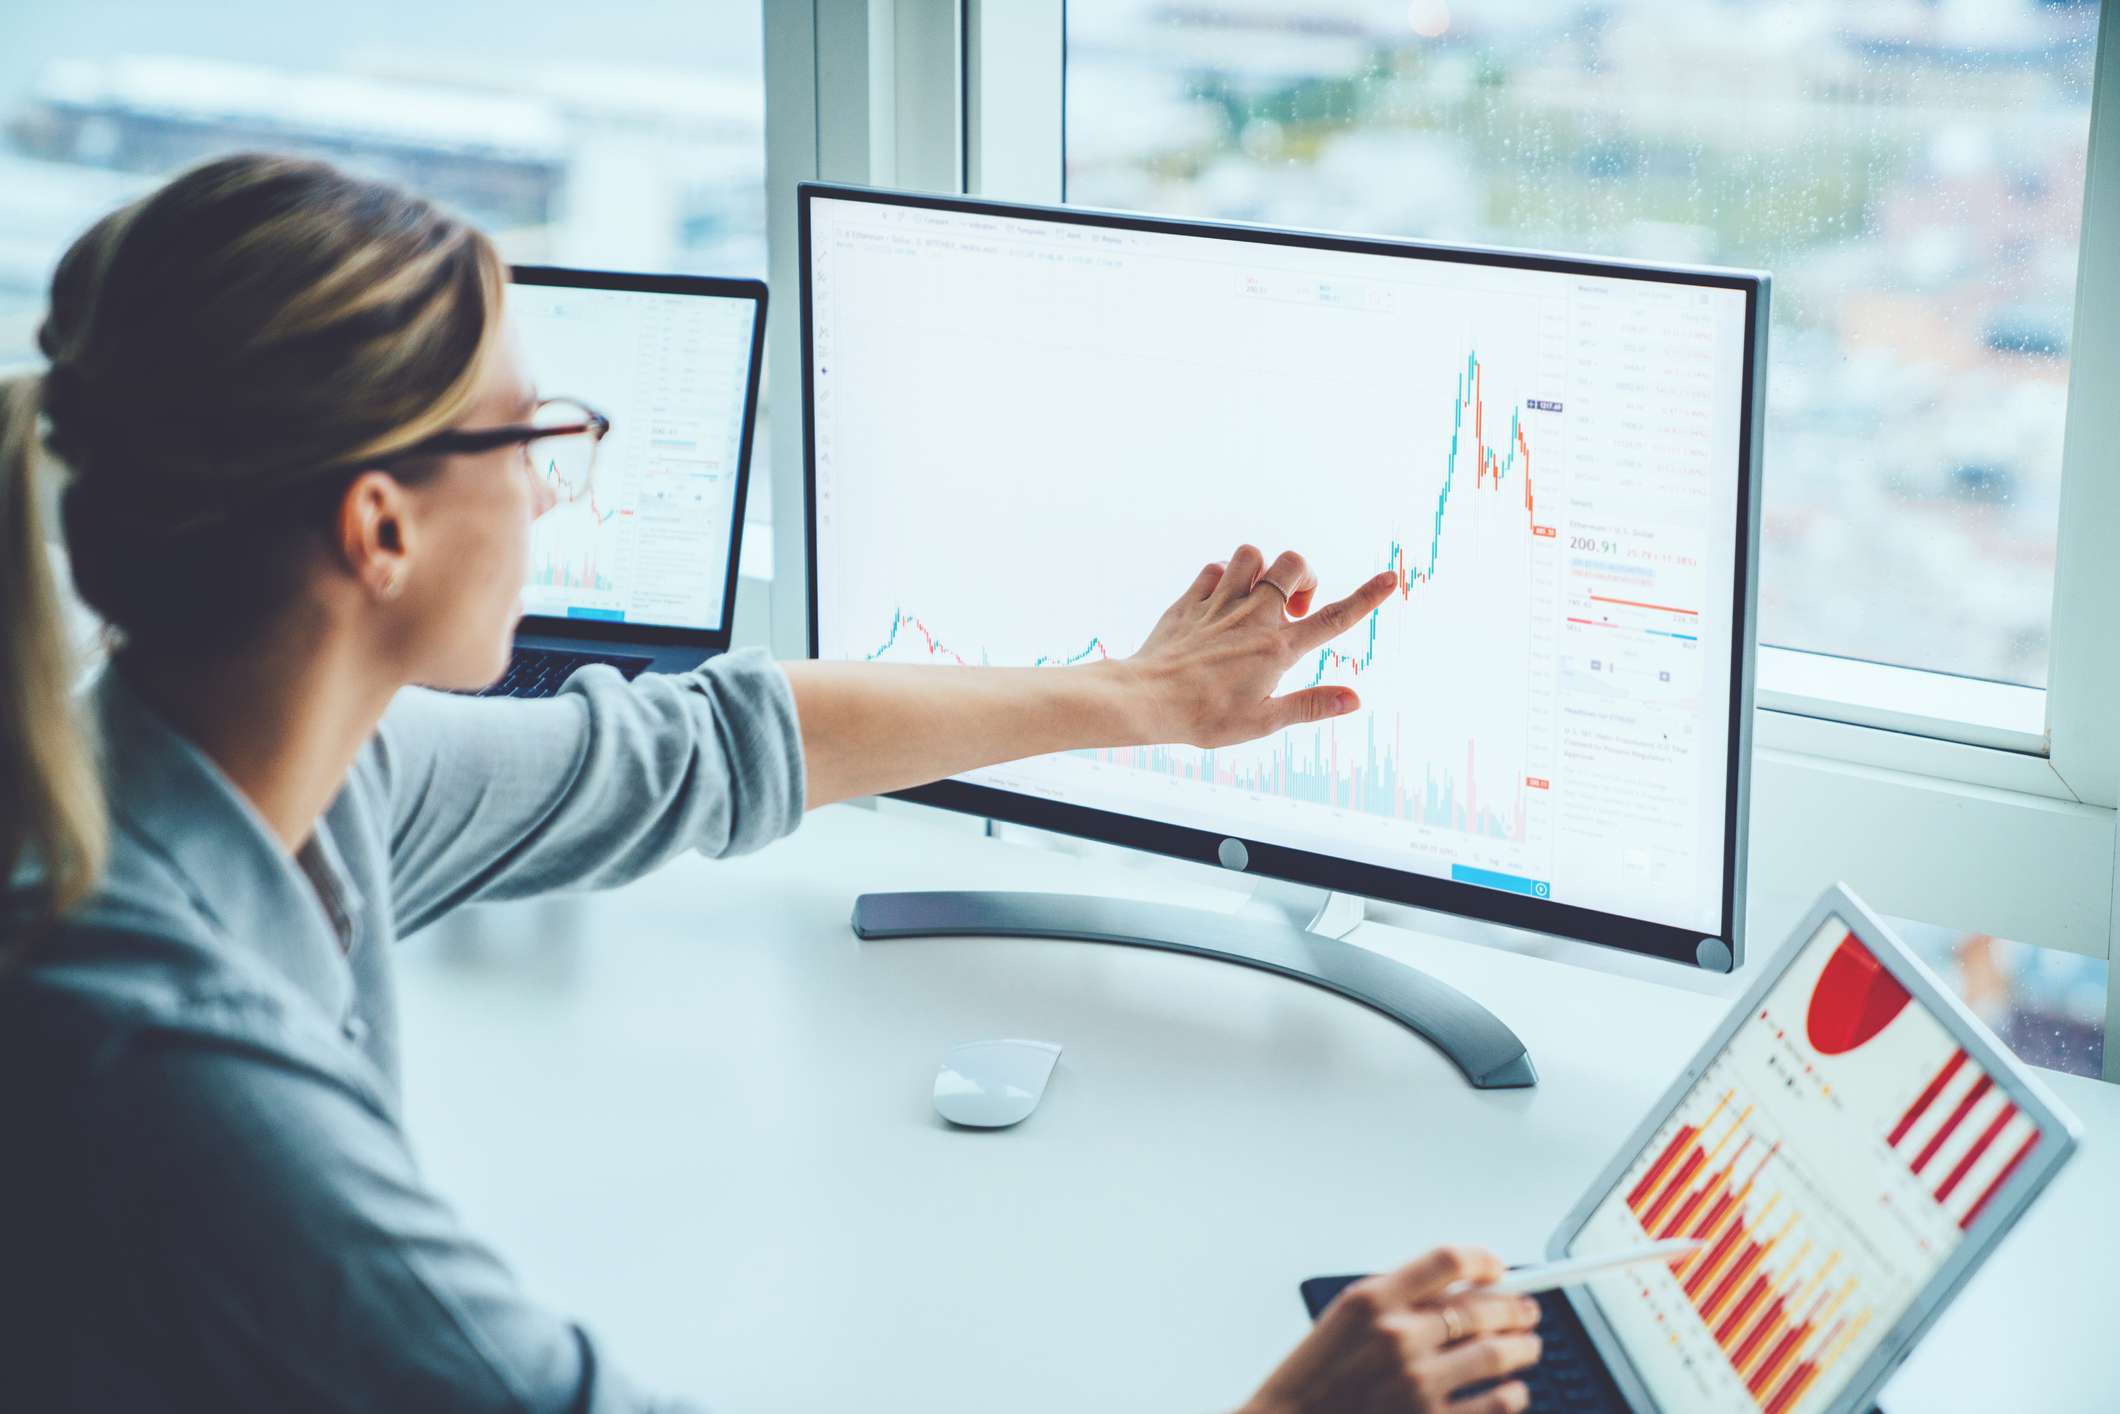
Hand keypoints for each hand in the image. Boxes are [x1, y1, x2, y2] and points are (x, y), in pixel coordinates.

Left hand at [1123, 544, 1397, 747]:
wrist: (1146, 699)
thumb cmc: (1204, 717)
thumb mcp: (1263, 721)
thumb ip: (1310, 706)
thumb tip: (1354, 700)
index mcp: (1277, 648)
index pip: (1332, 619)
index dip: (1367, 598)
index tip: (1391, 578)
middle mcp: (1253, 617)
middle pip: (1293, 564)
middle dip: (1304, 574)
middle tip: (1294, 607)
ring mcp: (1220, 604)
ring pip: (1252, 554)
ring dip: (1262, 569)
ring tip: (1257, 598)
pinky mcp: (1191, 601)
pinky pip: (1214, 569)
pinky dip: (1223, 577)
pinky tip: (1221, 601)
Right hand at [1237, 1247, 1543, 1413]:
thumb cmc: (1318, 1375)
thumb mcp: (1348, 1320)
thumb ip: (1401, 1299)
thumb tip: (1465, 1289)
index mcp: (1372, 1300)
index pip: (1447, 1260)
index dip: (1483, 1260)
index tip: (1498, 1268)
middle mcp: (1397, 1337)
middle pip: (1482, 1307)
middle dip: (1516, 1307)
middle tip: (1528, 1311)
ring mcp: (1417, 1384)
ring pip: (1497, 1355)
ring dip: (1523, 1348)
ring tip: (1527, 1347)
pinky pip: (1496, 1404)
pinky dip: (1514, 1394)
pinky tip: (1513, 1390)